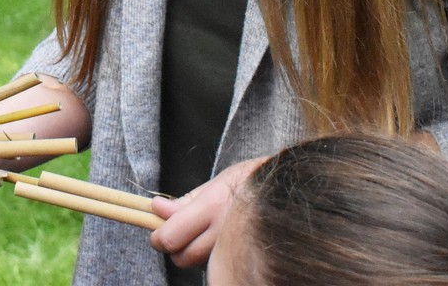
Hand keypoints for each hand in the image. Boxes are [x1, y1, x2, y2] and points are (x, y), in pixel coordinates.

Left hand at [148, 157, 266, 268]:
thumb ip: (185, 201)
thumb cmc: (253, 181)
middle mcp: (223, 233)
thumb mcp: (217, 181)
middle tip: (177, 231)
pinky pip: (217, 265)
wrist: (291, 190)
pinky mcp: (243, 259)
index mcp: (212, 207)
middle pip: (182, 258)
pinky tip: (218, 240)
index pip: (171, 237)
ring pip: (199, 264)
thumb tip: (156, 209)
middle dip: (174, 247)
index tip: (156, 228)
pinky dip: (211, 257)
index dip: (158, 236)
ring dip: (193, 251)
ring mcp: (235, 249)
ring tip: (204, 231)